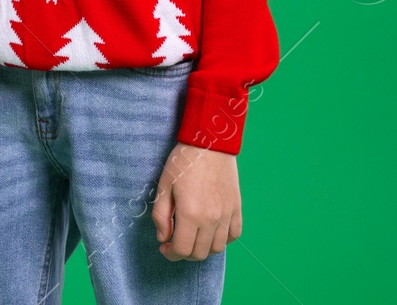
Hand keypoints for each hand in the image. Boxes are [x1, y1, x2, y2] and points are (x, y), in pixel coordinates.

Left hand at [151, 143, 240, 260]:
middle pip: (200, 253)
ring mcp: (226, 214)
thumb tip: (163, 237)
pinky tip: (210, 231)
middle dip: (184, 253)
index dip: (170, 253)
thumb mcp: (163, 186)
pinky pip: (233, 235)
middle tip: (174, 242)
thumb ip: (160, 215)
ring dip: (202, 248)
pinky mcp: (236, 208)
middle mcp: (211, 219)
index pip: (182, 249)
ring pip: (217, 248)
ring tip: (192, 236)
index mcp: (190, 214)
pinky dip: (222, 239)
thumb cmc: (183, 161)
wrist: (210, 143)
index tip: (164, 246)